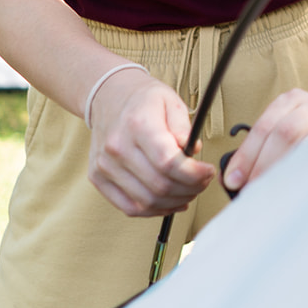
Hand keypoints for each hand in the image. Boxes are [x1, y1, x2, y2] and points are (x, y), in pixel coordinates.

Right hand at [86, 69, 215, 216]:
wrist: (108, 96)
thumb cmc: (143, 100)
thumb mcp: (171, 101)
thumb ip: (184, 128)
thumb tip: (193, 153)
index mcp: (137, 124)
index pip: (168, 163)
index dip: (194, 174)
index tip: (208, 171)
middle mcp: (117, 147)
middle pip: (159, 185)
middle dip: (190, 189)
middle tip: (203, 182)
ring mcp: (104, 165)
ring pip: (146, 201)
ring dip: (175, 202)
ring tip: (189, 191)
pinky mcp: (98, 178)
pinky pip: (130, 207)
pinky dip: (154, 210)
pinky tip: (171, 202)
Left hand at [221, 88, 307, 193]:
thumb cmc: (304, 130)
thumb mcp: (280, 127)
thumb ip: (257, 148)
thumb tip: (230, 180)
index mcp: (291, 100)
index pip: (264, 127)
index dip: (247, 154)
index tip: (232, 179)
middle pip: (285, 133)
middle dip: (263, 164)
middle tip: (250, 189)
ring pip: (307, 147)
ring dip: (285, 172)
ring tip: (270, 192)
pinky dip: (305, 176)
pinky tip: (295, 189)